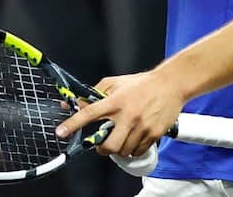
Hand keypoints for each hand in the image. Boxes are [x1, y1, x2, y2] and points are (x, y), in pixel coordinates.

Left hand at [55, 69, 183, 158]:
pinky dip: (133, 149)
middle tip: (102, 145)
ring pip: (124, 150)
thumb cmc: (142, 84)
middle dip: (103, 149)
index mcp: (115, 101)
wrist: (170, 85)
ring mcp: (141, 126)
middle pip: (109, 145)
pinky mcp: (154, 134)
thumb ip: (96, 93)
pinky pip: (138, 151)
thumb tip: (77, 102)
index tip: (61, 132)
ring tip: (122, 138)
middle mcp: (127, 115)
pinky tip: (134, 139)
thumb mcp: (115, 83)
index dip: (73, 123)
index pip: (89, 113)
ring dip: (119, 148)